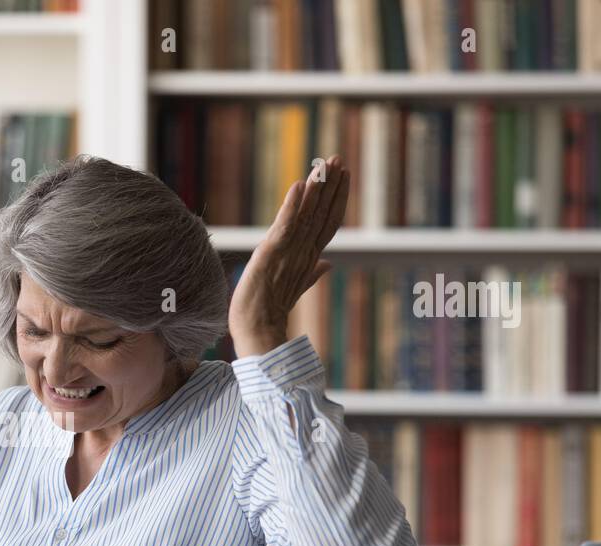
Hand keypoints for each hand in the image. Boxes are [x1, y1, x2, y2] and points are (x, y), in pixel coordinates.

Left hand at [228, 154, 349, 356]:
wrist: (257, 332)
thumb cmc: (270, 312)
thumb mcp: (293, 288)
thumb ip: (312, 274)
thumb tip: (328, 264)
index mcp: (308, 258)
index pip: (326, 223)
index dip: (335, 199)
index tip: (343, 176)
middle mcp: (303, 252)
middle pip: (322, 213)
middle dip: (331, 186)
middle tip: (339, 159)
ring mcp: (289, 252)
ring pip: (309, 214)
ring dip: (318, 188)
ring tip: (326, 164)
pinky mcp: (271, 253)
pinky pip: (285, 225)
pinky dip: (293, 205)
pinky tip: (300, 185)